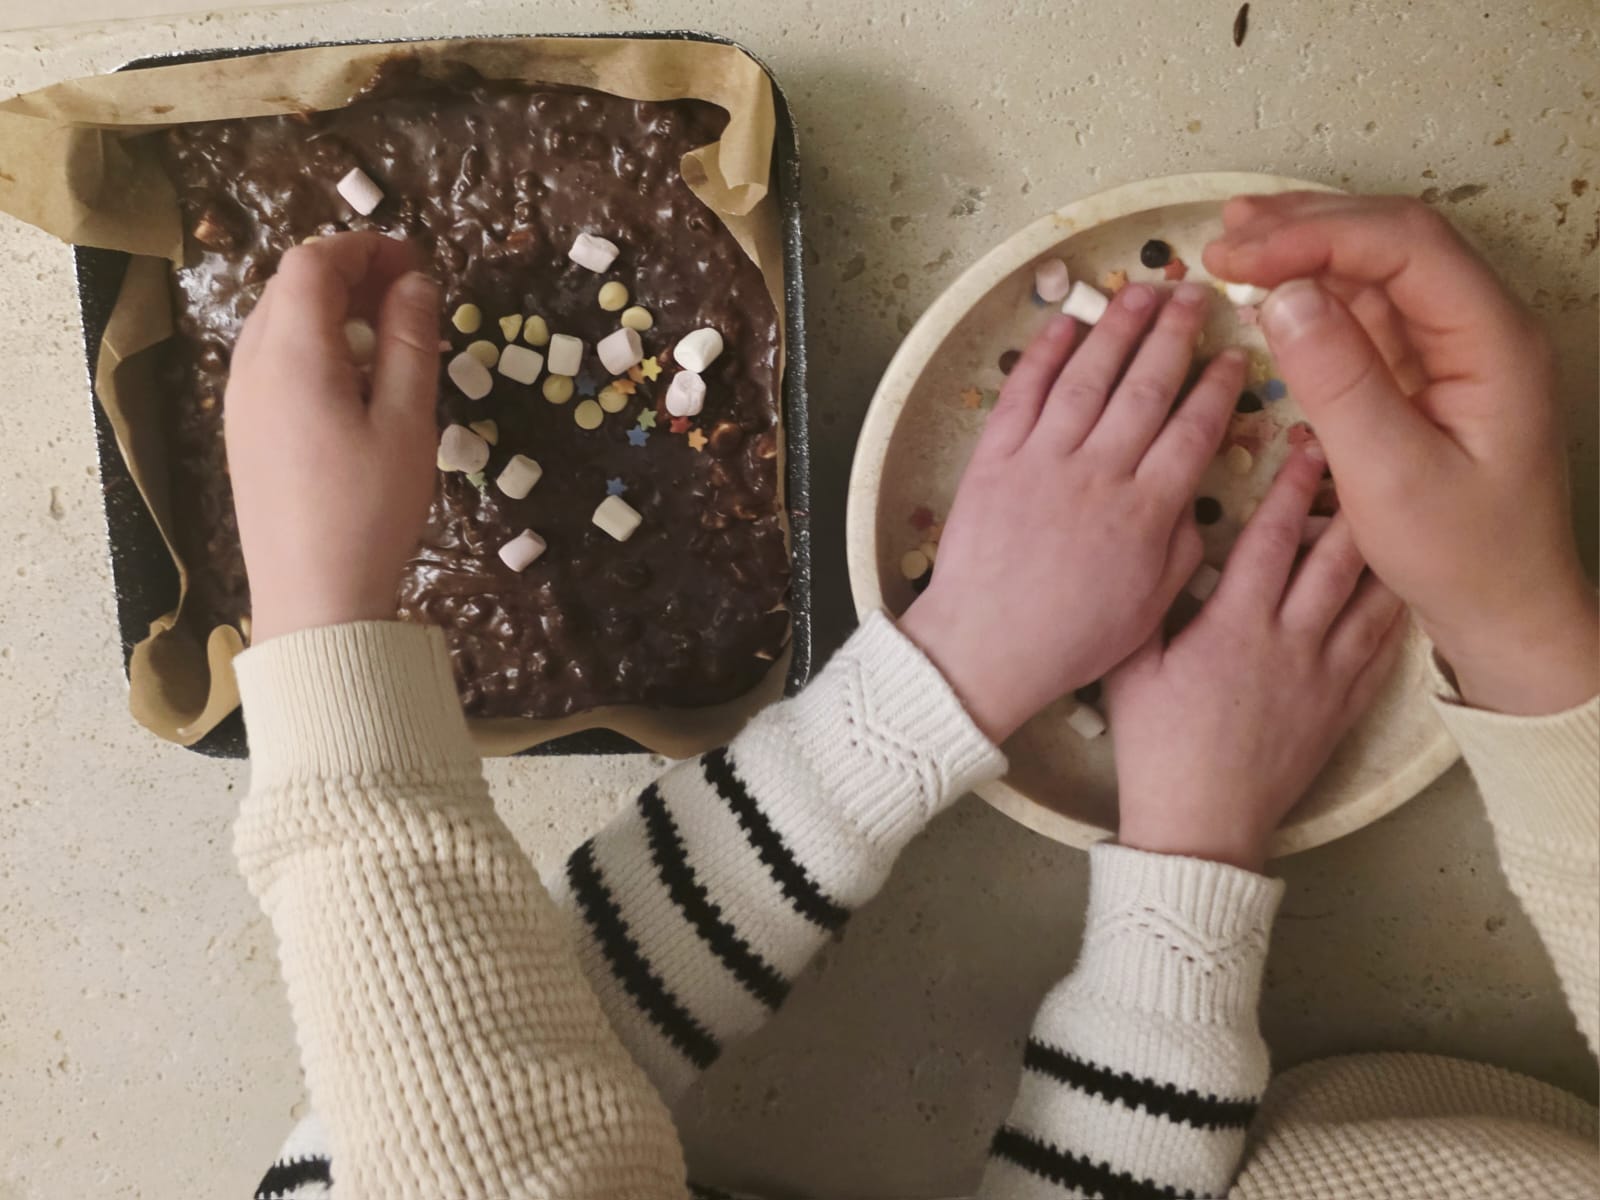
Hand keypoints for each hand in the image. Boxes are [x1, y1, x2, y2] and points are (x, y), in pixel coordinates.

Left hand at [225, 233, 440, 642]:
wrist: (314, 598)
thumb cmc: (369, 511)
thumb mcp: (406, 422)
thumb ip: (410, 342)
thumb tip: (416, 283)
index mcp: (291, 355)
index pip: (313, 263)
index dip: (365, 248)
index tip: (417, 261)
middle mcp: (253, 366)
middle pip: (291, 287)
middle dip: (352, 275)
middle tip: (413, 296)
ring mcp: (241, 400)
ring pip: (280, 323)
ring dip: (334, 311)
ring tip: (393, 339)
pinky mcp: (245, 431)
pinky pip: (274, 362)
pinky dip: (317, 347)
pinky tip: (358, 383)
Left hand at [899, 282, 1244, 741]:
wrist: (986, 646)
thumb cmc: (1072, 637)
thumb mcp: (1150, 604)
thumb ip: (1181, 544)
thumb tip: (1192, 495)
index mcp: (1145, 511)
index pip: (1194, 430)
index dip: (1218, 388)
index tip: (1234, 356)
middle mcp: (1098, 473)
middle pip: (1146, 388)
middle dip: (1175, 336)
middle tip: (1196, 297)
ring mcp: (1043, 460)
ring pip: (1088, 378)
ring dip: (1118, 330)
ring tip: (1143, 294)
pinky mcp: (995, 459)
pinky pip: (1023, 394)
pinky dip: (1045, 355)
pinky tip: (1066, 325)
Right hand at [1108, 444, 1405, 871]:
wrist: (1201, 824)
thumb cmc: (1155, 746)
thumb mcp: (1131, 667)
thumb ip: (1146, 602)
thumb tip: (1158, 543)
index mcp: (1234, 627)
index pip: (1270, 541)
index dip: (1290, 490)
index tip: (1305, 449)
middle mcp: (1289, 644)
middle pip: (1332, 560)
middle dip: (1345, 505)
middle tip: (1360, 461)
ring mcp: (1323, 678)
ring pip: (1366, 600)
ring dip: (1378, 551)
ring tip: (1389, 510)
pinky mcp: (1340, 709)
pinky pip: (1379, 650)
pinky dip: (1392, 611)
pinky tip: (1398, 587)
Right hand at [1205, 193, 1597, 714]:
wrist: (1506, 610)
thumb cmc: (1462, 555)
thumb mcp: (1390, 477)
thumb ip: (1339, 382)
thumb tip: (1284, 297)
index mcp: (1492, 341)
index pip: (1406, 246)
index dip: (1318, 236)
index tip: (1243, 258)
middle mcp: (1480, 326)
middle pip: (1394, 238)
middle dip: (1307, 227)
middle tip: (1225, 240)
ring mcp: (1454, 345)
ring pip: (1379, 265)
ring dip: (1308, 247)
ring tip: (1236, 241)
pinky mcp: (1426, 370)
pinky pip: (1369, 307)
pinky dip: (1315, 290)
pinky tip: (1270, 288)